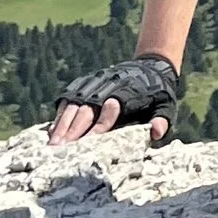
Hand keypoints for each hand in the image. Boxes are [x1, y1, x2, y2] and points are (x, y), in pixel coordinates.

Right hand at [50, 51, 180, 145]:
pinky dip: (60, 115)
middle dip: (72, 132)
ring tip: (52, 145)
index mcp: (126, 95)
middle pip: (86, 112)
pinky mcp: (86, 84)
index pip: (108, 115)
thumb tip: (156, 133)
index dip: (97, 130)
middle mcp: (107, 88)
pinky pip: (69, 99)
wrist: (151, 66)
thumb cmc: (157, 94)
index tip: (86, 146)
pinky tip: (52, 131)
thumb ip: (161, 120)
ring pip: (74, 106)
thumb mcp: (165, 106)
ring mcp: (94, 85)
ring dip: (62, 126)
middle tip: (59, 151)